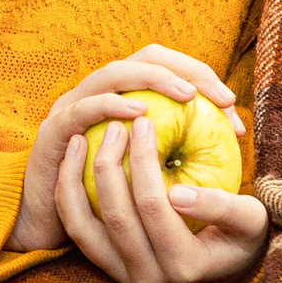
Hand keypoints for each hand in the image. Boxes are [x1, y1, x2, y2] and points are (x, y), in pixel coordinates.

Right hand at [6, 45, 248, 254]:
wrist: (49, 225)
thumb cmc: (105, 203)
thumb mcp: (148, 174)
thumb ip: (179, 154)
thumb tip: (230, 146)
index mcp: (121, 97)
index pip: (165, 67)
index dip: (201, 77)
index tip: (232, 106)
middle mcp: (96, 93)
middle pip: (143, 57)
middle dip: (186, 70)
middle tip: (220, 97)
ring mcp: (72, 107)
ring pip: (114, 73)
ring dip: (154, 79)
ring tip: (187, 95)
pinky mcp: (53, 131)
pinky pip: (83, 109)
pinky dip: (111, 104)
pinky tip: (139, 113)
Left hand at [58, 114, 267, 282]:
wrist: (226, 268)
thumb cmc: (243, 235)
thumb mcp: (249, 219)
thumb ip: (222, 207)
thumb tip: (178, 193)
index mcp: (186, 266)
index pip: (154, 206)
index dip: (144, 160)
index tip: (144, 121)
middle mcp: (151, 279)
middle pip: (118, 215)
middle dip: (111, 163)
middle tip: (116, 125)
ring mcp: (125, 277)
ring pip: (85, 228)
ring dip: (77, 179)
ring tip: (81, 138)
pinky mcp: (108, 269)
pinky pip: (77, 232)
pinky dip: (66, 197)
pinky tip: (70, 163)